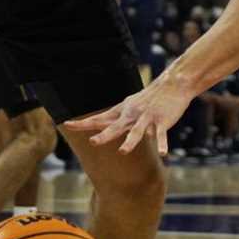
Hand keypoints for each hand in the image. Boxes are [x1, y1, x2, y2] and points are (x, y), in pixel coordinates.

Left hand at [64, 73, 194, 155]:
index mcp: (122, 112)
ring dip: (130, 141)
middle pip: (115, 127)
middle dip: (105, 135)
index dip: (83, 123)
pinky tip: (163, 153)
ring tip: (123, 152)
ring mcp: (147, 118)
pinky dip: (162, 143)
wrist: (172, 84)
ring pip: (137, 131)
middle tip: (93, 142)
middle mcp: (132, 115)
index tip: (66, 124)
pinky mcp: (162, 121)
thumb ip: (116, 117)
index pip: (99, 119)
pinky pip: (161, 134)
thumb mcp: (130, 104)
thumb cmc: (150, 97)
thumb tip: (101, 124)